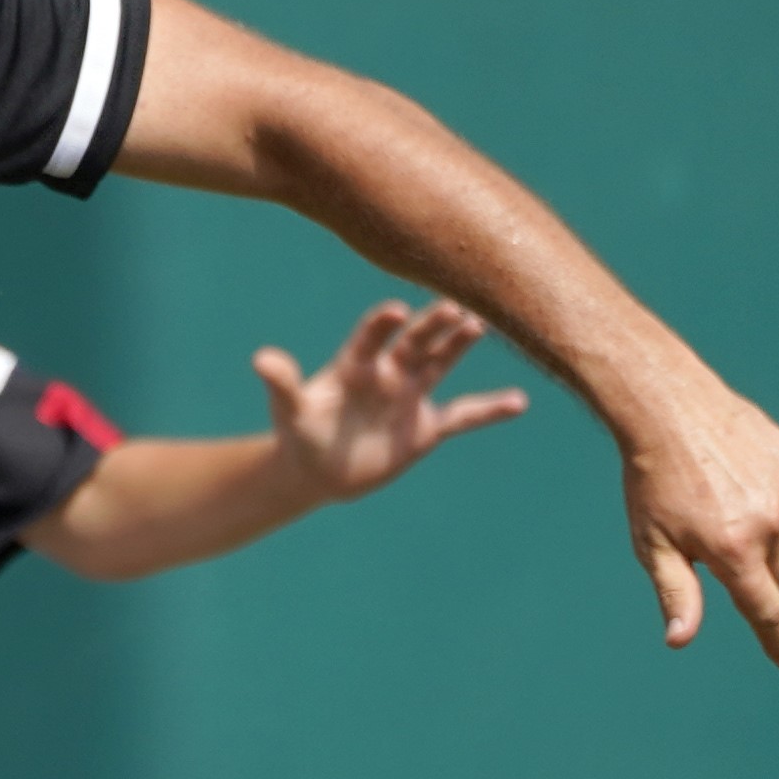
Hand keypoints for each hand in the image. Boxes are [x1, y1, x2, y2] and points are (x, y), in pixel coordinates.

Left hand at [256, 298, 531, 499]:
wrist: (320, 470)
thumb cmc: (301, 433)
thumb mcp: (290, 411)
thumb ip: (282, 383)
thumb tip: (260, 358)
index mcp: (355, 363)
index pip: (372, 337)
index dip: (382, 324)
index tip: (396, 311)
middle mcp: (388, 371)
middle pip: (415, 342)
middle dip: (432, 327)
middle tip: (454, 308)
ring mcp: (411, 394)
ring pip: (441, 363)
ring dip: (459, 346)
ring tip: (481, 325)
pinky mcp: (427, 425)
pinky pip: (463, 415)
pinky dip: (489, 409)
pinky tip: (519, 402)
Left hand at [617, 367, 778, 665]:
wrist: (668, 407)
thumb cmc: (653, 482)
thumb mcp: (654, 544)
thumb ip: (676, 593)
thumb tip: (680, 640)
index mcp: (733, 550)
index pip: (765, 610)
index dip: (778, 640)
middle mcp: (768, 522)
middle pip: (776, 574)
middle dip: (753, 570)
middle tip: (716, 540)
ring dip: (768, 535)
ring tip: (728, 503)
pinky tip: (748, 481)